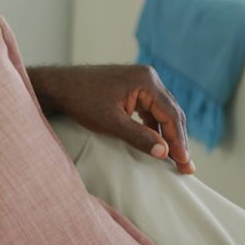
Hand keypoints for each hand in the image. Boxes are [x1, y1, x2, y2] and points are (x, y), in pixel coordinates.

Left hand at [29, 65, 194, 174]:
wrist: (58, 87)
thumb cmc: (81, 101)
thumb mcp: (111, 123)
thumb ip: (139, 137)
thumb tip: (164, 153)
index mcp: (146, 81)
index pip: (171, 114)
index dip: (179, 141)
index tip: (184, 163)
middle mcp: (148, 78)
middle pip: (171, 113)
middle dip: (178, 140)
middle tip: (186, 166)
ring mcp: (140, 82)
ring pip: (162, 113)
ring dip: (168, 135)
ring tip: (176, 160)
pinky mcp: (132, 90)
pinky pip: (150, 111)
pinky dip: (155, 128)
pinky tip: (158, 145)